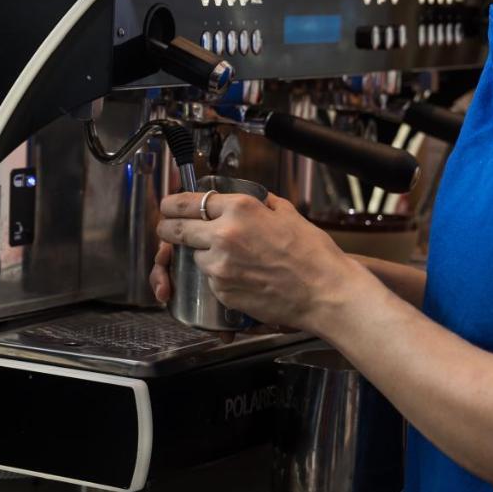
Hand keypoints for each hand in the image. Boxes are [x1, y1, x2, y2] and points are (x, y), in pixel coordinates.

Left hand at [153, 190, 361, 331]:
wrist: (325, 292)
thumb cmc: (313, 254)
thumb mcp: (287, 213)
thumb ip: (262, 203)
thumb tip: (252, 198)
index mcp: (239, 208)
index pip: (188, 202)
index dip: (171, 205)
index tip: (167, 207)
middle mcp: (223, 234)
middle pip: (176, 229)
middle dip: (167, 229)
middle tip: (167, 229)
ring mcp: (220, 266)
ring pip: (194, 257)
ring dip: (200, 255)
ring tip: (225, 257)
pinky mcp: (222, 291)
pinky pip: (209, 280)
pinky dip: (217, 277)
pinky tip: (240, 276)